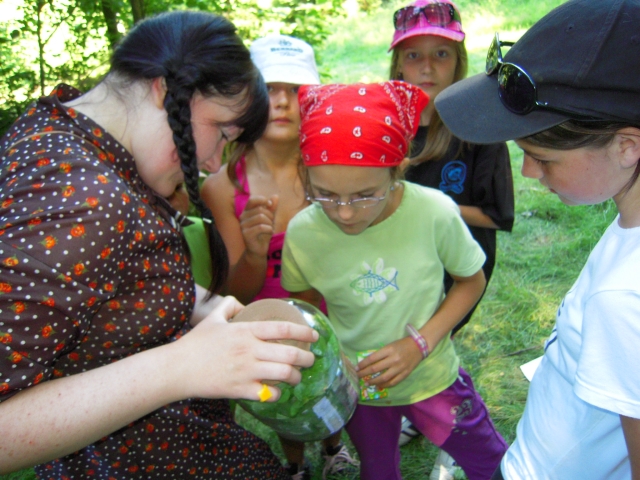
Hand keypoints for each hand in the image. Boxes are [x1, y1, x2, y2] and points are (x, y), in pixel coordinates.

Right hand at [168, 296, 317, 401]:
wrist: (177, 369)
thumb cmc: (195, 343)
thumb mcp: (212, 318)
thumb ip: (228, 306)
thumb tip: (240, 304)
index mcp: (246, 331)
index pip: (282, 328)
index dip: (303, 331)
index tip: (314, 335)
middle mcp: (250, 350)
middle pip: (290, 353)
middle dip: (306, 358)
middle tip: (310, 359)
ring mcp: (247, 371)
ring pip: (284, 374)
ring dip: (295, 377)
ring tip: (296, 377)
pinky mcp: (241, 390)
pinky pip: (269, 394)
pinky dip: (277, 394)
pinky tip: (276, 391)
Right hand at [239, 195, 278, 258]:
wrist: (258, 250)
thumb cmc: (263, 233)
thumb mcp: (269, 219)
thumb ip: (271, 208)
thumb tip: (276, 196)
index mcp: (247, 211)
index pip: (252, 200)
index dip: (262, 200)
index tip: (270, 205)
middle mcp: (242, 217)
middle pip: (260, 210)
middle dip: (270, 216)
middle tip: (271, 224)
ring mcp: (243, 225)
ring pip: (261, 217)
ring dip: (269, 223)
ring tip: (269, 229)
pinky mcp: (246, 234)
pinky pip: (261, 227)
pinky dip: (268, 229)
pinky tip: (268, 232)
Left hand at [355, 337, 421, 388]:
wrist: (419, 346)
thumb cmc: (402, 344)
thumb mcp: (390, 345)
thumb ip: (380, 354)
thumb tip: (368, 363)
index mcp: (389, 350)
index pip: (372, 358)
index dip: (363, 364)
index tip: (356, 368)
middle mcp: (393, 359)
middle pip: (375, 368)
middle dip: (364, 373)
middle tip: (358, 376)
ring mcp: (400, 368)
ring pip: (383, 378)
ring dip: (373, 381)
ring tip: (367, 383)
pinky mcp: (405, 374)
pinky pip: (393, 382)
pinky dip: (385, 385)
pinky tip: (379, 386)